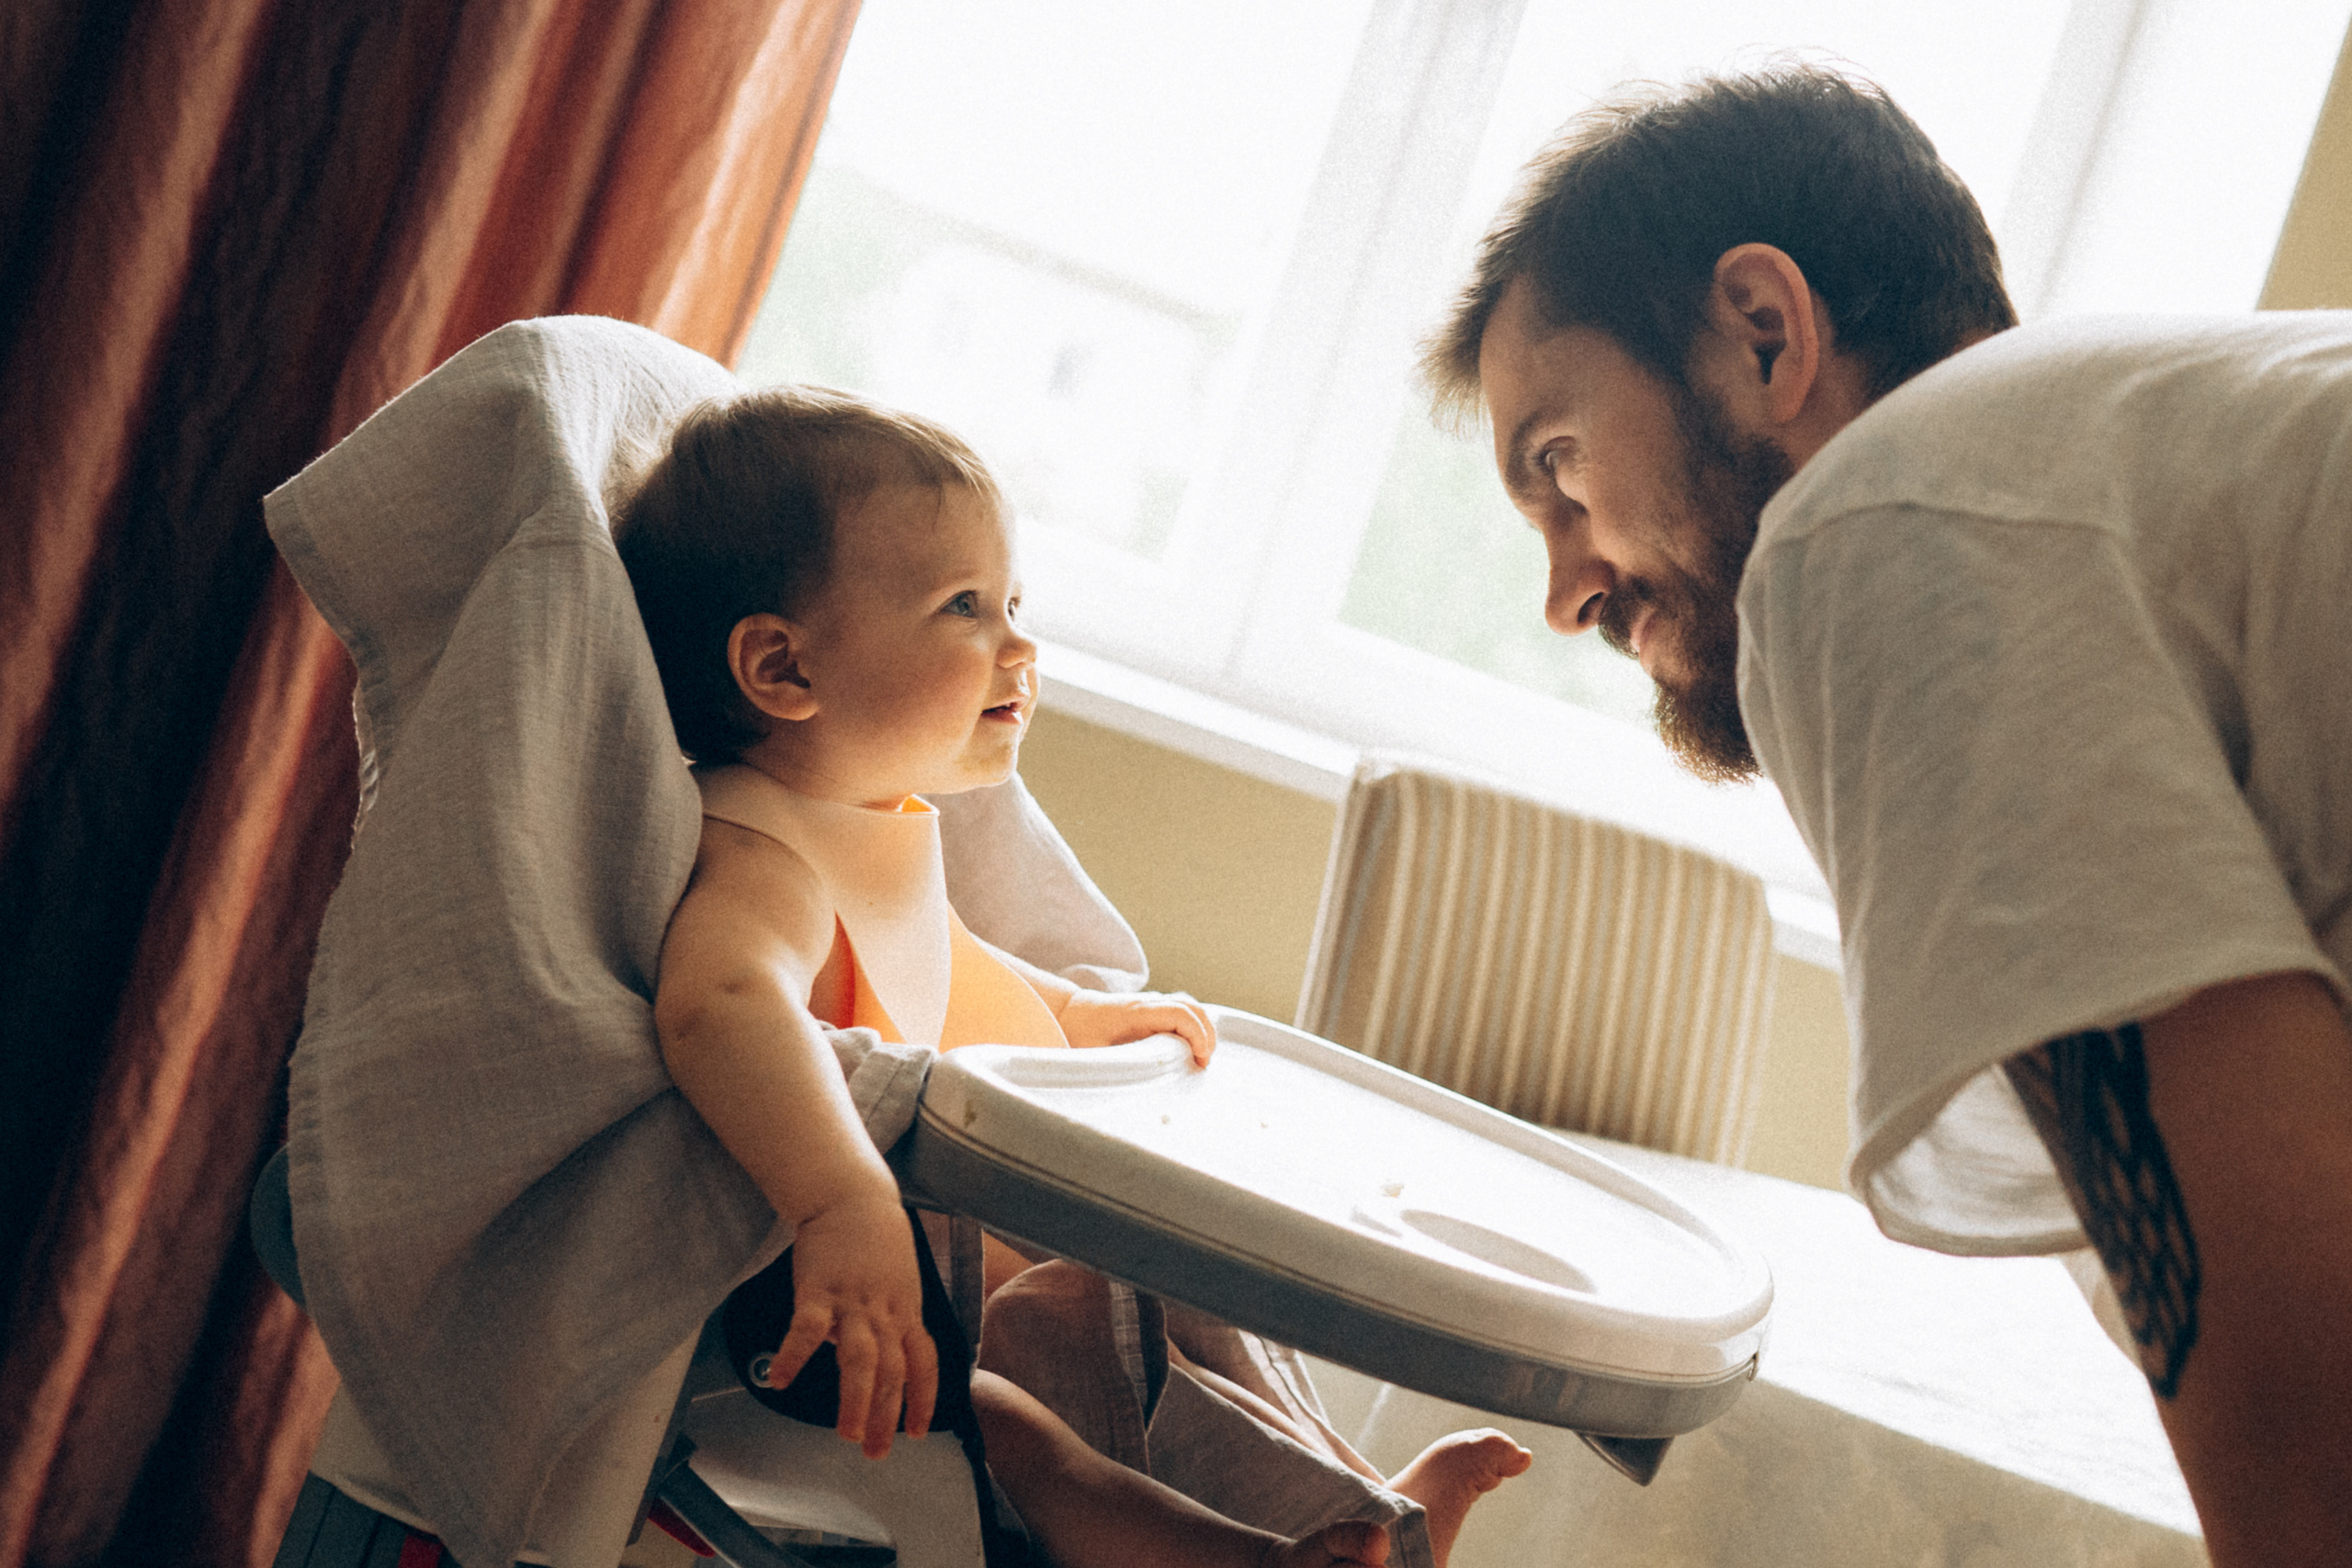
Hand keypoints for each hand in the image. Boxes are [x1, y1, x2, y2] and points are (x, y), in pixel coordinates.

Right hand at [765, 1193, 939, 1455]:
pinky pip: (807, 1329)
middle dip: (887, 1415)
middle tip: (877, 1451)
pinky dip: (795, 1356)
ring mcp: (853, 1301)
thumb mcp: (897, 1281)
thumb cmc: (875, 1240)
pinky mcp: (819, 1290)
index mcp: (906, 1311)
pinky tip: (781, 1381)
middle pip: (892, 1371)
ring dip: (856, 1399)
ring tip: (847, 1434)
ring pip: (860, 1358)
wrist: (852, 1196)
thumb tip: (870, 1356)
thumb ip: (889, 1319)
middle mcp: (884, 1311)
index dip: (924, 1399)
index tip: (917, 1431)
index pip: (924, 1363)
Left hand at [1059, 989, 1216, 1064]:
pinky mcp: (1153, 1008)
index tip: (1200, 1059)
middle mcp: (1147, 1002)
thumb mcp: (1094, 1053)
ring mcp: (1152, 1003)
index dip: (1197, 1034)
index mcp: (1136, 1012)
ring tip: (1201, 1056)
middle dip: (1206, 1034)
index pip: (1179, 1013)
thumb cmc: (1079, 1033)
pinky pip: (1183, 1011)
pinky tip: (1191, 1047)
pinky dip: (1194, 1026)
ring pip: (1190, 1006)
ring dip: (1203, 1029)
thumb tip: (1135, 1089)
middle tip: (1203, 1062)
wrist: (1070, 1012)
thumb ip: (1116, 1067)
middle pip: (1191, 1007)